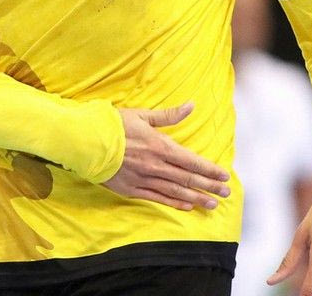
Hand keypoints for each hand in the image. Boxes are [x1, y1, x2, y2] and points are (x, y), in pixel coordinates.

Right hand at [101, 102, 230, 209]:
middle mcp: (156, 166)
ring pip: (176, 192)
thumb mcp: (142, 115)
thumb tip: (191, 106)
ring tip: (212, 204)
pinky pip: (158, 198)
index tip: (224, 175)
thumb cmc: (114, 125)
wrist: (86, 142)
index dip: (210, 169)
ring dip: (196, 198)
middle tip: (225, 193)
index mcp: (160, 146)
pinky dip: (174, 203)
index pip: (192, 161)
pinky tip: (187, 206)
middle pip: (188, 179)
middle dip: (209, 186)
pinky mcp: (132, 190)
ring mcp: (144, 180)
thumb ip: (169, 115)